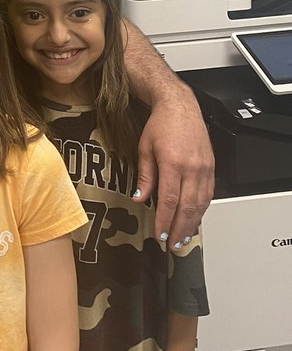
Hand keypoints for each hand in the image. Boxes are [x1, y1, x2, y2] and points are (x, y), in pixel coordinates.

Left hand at [134, 94, 213, 247]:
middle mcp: (191, 168)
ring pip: (200, 204)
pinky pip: (208, 194)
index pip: (169, 200)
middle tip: (172, 244)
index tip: (160, 235)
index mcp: (172, 163)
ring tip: (183, 238)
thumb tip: (139, 199)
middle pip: (187, 207)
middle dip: (179, 229)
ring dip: (192, 224)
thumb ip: (144, 176)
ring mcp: (204, 168)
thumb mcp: (144, 148)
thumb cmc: (161, 124)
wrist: (180, 106)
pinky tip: (194, 219)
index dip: (165, 221)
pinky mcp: (211, 168)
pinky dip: (201, 210)